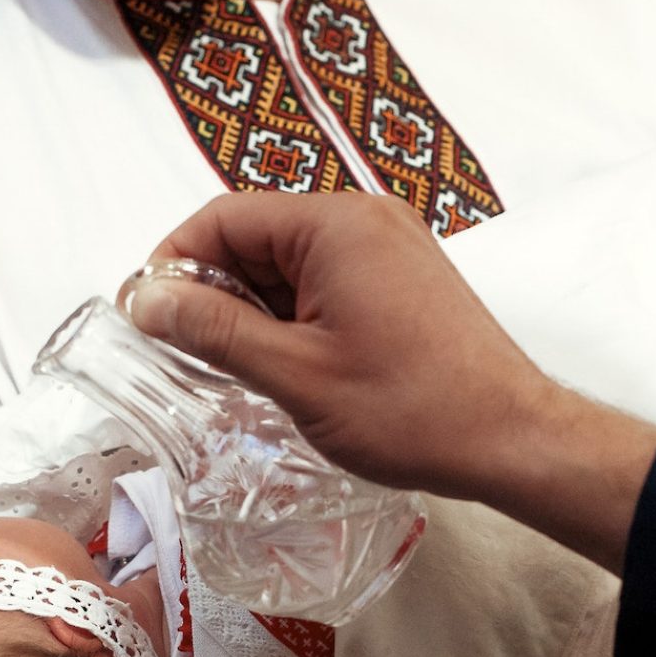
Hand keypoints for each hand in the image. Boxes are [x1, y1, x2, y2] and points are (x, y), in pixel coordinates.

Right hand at [132, 193, 655, 571]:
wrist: (511, 439)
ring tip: (233, 372)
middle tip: (183, 356)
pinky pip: (326, 281)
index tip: (144, 316)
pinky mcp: (404, 280)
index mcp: (334, 224)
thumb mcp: (293, 374)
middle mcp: (364, 219)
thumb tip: (148, 300)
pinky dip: (292, 316)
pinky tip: (282, 367)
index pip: (223, 218)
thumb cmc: (410, 410)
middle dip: (212, 291)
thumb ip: (213, 331)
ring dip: (252, 310)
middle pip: (256, 236)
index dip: (172, 263)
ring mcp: (390, 247)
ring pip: (289, 264)